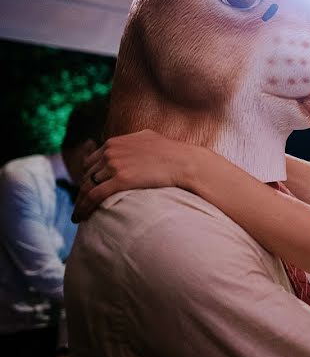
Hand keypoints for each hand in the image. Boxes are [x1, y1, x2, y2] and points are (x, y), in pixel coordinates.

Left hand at [73, 129, 198, 221]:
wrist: (184, 161)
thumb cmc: (172, 152)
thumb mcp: (147, 138)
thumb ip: (132, 142)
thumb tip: (131, 145)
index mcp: (114, 142)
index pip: (91, 161)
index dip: (89, 176)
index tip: (89, 189)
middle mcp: (110, 151)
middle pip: (88, 175)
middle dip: (84, 190)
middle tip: (82, 205)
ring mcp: (114, 165)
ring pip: (88, 186)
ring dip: (80, 201)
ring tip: (78, 215)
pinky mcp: (120, 179)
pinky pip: (94, 195)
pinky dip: (84, 207)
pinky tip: (80, 217)